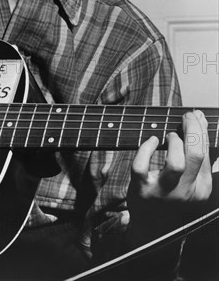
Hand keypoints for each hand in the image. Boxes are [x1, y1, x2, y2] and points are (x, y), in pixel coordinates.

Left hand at [128, 110, 211, 241]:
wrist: (152, 230)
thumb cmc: (173, 199)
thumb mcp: (192, 182)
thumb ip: (196, 155)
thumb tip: (200, 122)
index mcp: (201, 189)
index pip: (205, 154)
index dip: (201, 131)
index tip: (196, 116)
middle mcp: (185, 191)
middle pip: (195, 155)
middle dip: (193, 129)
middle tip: (187, 116)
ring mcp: (163, 192)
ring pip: (175, 163)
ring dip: (174, 143)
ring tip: (170, 135)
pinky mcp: (141, 191)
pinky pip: (141, 167)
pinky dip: (146, 149)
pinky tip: (151, 141)